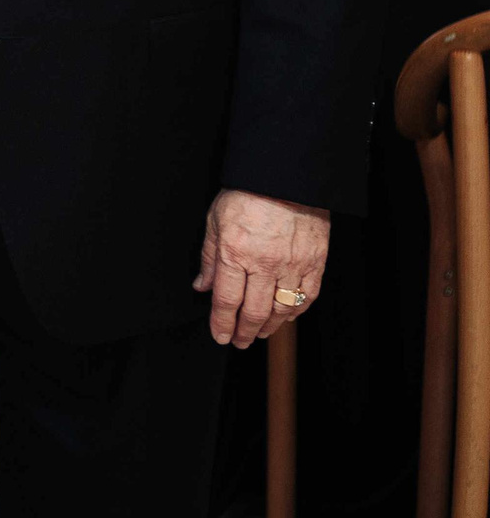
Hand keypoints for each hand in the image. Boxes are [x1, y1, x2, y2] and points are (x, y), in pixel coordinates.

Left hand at [194, 187, 328, 347]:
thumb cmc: (247, 194)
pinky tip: (285, 317)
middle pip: (254, 311)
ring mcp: (293, 265)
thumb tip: (202, 286)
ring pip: (282, 310)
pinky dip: (295, 312)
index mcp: (236, 253)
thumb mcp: (215, 221)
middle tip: (239, 341)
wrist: (286, 176)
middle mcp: (265, 264)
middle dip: (244, 332)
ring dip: (269, 327)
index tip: (219, 336)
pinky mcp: (315, 262)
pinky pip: (306, 297)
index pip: (227, 300)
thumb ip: (209, 258)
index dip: (222, 323)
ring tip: (259, 333)